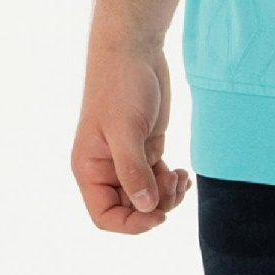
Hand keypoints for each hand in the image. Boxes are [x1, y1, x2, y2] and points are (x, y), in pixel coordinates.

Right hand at [76, 41, 191, 233]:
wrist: (134, 51)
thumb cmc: (120, 86)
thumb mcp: (126, 130)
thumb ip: (134, 171)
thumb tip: (147, 207)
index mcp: (90, 169)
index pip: (105, 216)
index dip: (131, 223)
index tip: (158, 215)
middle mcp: (106, 169)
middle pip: (131, 210)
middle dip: (156, 205)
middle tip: (174, 182)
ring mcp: (128, 160)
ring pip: (148, 197)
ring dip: (168, 195)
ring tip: (181, 176)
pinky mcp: (146, 149)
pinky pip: (159, 180)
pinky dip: (173, 183)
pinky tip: (184, 173)